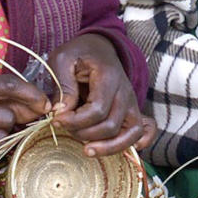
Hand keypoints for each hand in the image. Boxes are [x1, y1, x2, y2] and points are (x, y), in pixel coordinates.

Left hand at [48, 33, 155, 156]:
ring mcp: (131, 102)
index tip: (56, 119)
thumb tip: (62, 112)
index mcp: (108, 76)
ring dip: (107, 147)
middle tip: (64, 127)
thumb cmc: (80, 52)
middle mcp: (125, 91)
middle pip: (111, 125)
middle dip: (84, 133)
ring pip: (129, 134)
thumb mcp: (63, 58)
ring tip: (86, 150)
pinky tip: (117, 151)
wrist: (100, 46)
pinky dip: (133, 144)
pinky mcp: (131, 110)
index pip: (97, 109)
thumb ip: (63, 85)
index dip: (75, 120)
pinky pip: (141, 132)